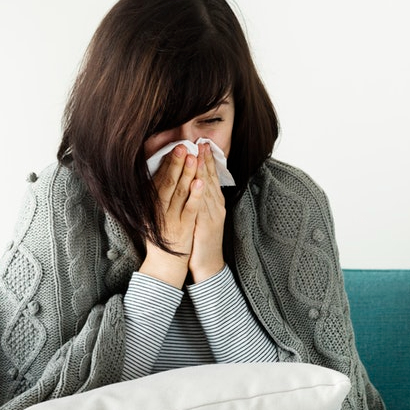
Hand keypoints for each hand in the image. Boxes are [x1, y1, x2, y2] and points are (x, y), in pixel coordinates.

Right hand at [140, 144, 202, 288]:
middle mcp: (159, 211)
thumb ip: (154, 200)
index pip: (159, 180)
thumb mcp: (152, 218)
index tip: (173, 148)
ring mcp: (172, 219)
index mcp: (151, 207)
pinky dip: (194, 195)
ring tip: (192, 156)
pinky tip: (200, 182)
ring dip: (187, 173)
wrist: (164, 267)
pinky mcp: (184, 228)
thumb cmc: (160, 240)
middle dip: (177, 163)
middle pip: (169, 182)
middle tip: (183, 146)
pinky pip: (190, 209)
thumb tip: (155, 177)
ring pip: (180, 192)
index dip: (167, 163)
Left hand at [186, 142, 226, 282]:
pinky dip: (200, 194)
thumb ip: (199, 201)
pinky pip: (202, 207)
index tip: (201, 145)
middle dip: (205, 160)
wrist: (209, 266)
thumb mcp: (202, 217)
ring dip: (203, 172)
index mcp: (214, 204)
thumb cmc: (203, 242)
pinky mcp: (207, 226)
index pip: (210, 178)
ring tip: (198, 155)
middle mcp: (216, 207)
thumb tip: (193, 183)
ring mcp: (213, 216)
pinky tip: (198, 183)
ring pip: (207, 190)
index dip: (206, 161)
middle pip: (210, 180)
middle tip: (201, 143)